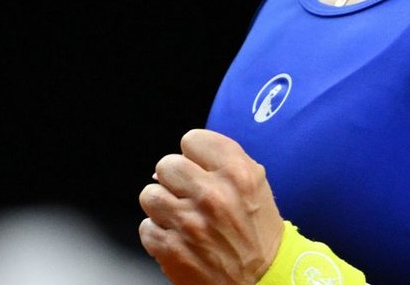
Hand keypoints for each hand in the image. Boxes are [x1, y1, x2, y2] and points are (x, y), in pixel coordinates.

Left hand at [138, 128, 284, 283]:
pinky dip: (159, 234)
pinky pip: (146, 227)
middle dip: (176, 181)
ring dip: (163, 206)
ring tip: (182, 218)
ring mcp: (189, 223)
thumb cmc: (259, 235)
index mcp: (237, 173)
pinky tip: (179, 239)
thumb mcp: (256, 187)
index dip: (195, 156)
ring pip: (150, 194)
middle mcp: (212, 195)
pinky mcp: (171, 248)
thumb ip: (224, 162)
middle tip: (189, 195)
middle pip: (166, 164)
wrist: (263, 283)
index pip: (192, 140)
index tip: (200, 169)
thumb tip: (186, 154)